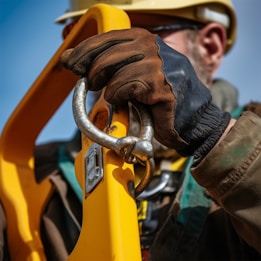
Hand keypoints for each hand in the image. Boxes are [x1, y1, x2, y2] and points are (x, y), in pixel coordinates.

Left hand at [61, 28, 229, 157]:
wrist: (190, 119)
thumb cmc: (159, 98)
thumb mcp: (133, 73)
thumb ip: (108, 64)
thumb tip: (71, 59)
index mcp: (144, 40)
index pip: (106, 38)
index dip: (84, 50)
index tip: (71, 63)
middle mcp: (152, 46)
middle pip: (106, 54)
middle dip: (91, 71)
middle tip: (90, 84)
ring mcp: (158, 63)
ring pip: (114, 71)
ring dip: (108, 88)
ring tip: (114, 97)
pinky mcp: (159, 83)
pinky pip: (125, 87)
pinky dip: (119, 97)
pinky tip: (128, 103)